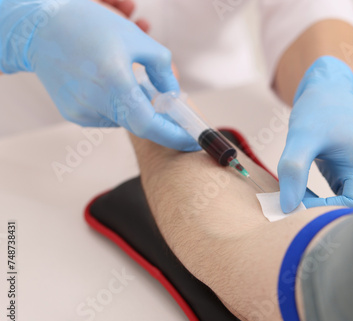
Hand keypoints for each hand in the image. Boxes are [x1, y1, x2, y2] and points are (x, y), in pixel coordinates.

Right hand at [0, 0, 198, 150]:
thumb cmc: (90, 27)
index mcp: (114, 81)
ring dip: (136, 107)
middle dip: (159, 119)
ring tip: (128, 78)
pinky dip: (118, 105)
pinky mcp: (74, 114)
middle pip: (139, 123)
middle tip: (169, 106)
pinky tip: (108, 82)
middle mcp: (95, 101)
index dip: (173, 135)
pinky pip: (107, 116)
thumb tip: (172, 94)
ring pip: (125, 119)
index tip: (191, 139)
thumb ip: (162, 69)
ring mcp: (82, 111)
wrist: (41, 30)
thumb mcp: (137, 39)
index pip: (149, 124)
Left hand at [278, 56, 352, 212]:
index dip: (324, 212)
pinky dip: (322, 201)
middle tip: (293, 209)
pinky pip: (342, 198)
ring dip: (322, 208)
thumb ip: (293, 171)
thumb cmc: (318, 110)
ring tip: (297, 199)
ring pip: (347, 207)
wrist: (329, 91)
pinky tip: (304, 193)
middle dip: (323, 214)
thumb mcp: (301, 138)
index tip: (297, 207)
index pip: (352, 206)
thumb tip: (288, 207)